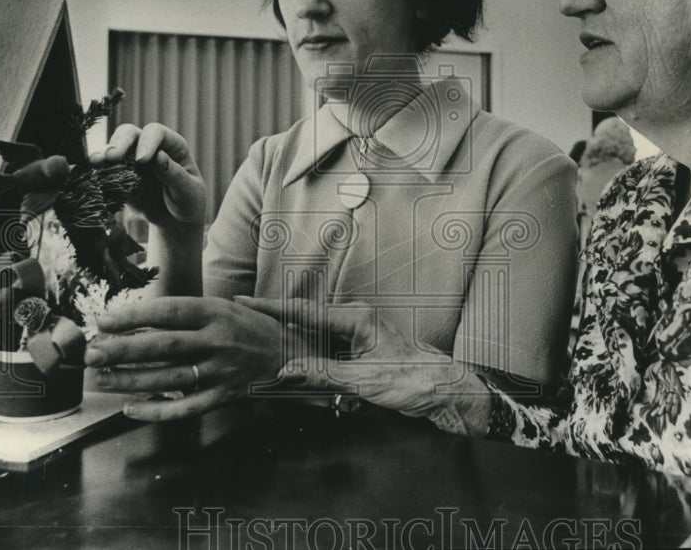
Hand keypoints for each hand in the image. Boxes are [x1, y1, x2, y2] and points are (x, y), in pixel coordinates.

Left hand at [85, 296, 286, 419]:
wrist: (297, 355)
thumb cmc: (260, 327)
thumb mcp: (234, 304)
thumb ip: (197, 307)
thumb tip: (151, 309)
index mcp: (218, 313)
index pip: (170, 312)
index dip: (135, 316)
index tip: (105, 321)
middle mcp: (218, 341)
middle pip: (164, 346)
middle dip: (123, 350)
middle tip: (92, 353)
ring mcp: (221, 372)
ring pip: (170, 379)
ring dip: (131, 381)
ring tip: (101, 380)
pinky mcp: (225, 396)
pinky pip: (187, 408)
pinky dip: (158, 411)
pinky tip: (132, 409)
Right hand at [89, 123, 205, 227]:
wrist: (176, 221)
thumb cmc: (188, 202)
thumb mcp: (189, 190)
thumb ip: (174, 175)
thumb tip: (158, 157)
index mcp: (172, 145)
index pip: (156, 132)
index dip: (147, 142)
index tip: (142, 160)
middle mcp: (149, 147)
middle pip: (129, 134)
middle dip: (119, 143)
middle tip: (112, 157)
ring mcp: (132, 161)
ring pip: (113, 149)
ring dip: (103, 155)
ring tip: (95, 163)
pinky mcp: (119, 177)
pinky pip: (105, 171)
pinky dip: (97, 172)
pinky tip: (89, 175)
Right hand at [236, 297, 487, 426]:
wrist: (445, 390)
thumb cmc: (413, 380)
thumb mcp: (362, 380)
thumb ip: (322, 374)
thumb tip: (285, 370)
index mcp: (356, 318)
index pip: (305, 311)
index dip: (271, 307)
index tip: (244, 301)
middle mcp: (356, 320)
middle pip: (306, 319)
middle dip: (276, 322)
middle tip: (245, 324)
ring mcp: (359, 333)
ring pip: (316, 335)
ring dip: (293, 342)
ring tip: (262, 344)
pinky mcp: (361, 348)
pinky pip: (327, 347)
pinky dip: (309, 354)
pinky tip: (295, 364)